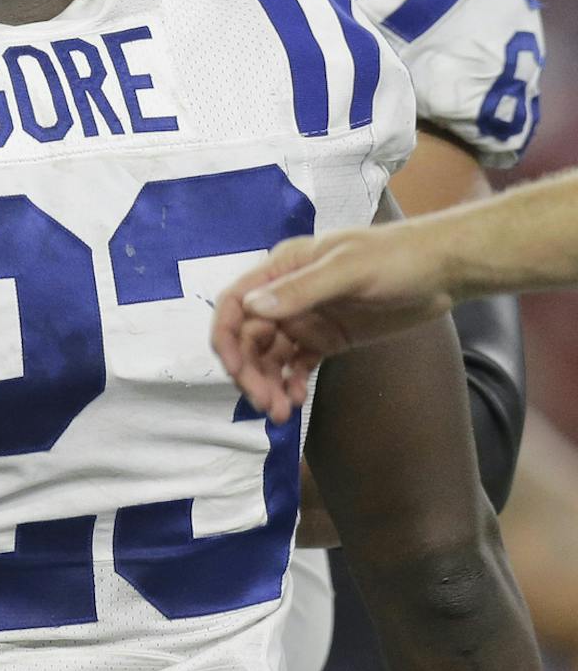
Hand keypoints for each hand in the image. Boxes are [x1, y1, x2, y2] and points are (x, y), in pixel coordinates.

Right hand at [211, 225, 454, 421]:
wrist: (443, 271)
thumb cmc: (396, 259)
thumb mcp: (349, 269)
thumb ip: (302, 289)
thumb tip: (252, 308)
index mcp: (282, 269)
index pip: (235, 303)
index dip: (227, 336)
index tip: (235, 369)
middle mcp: (286, 296)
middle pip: (249, 337)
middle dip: (251, 371)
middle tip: (266, 403)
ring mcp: (306, 319)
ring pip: (270, 356)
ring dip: (268, 383)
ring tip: (281, 412)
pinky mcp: (326, 339)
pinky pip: (296, 364)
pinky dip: (291, 382)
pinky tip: (296, 399)